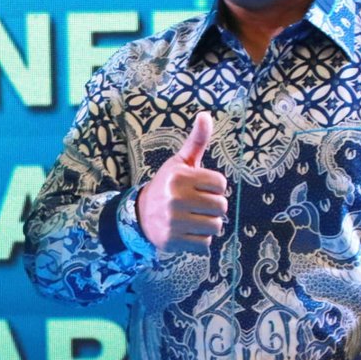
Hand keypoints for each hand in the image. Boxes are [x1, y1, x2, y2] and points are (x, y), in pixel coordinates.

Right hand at [137, 111, 227, 252]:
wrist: (139, 214)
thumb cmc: (168, 186)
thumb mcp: (180, 163)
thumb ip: (196, 141)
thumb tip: (205, 115)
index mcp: (179, 176)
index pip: (221, 184)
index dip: (214, 187)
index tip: (200, 187)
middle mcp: (175, 198)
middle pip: (221, 207)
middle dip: (213, 207)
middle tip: (196, 205)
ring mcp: (174, 221)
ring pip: (216, 227)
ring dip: (208, 225)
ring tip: (193, 219)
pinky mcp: (173, 241)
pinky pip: (205, 245)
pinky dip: (200, 240)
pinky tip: (187, 232)